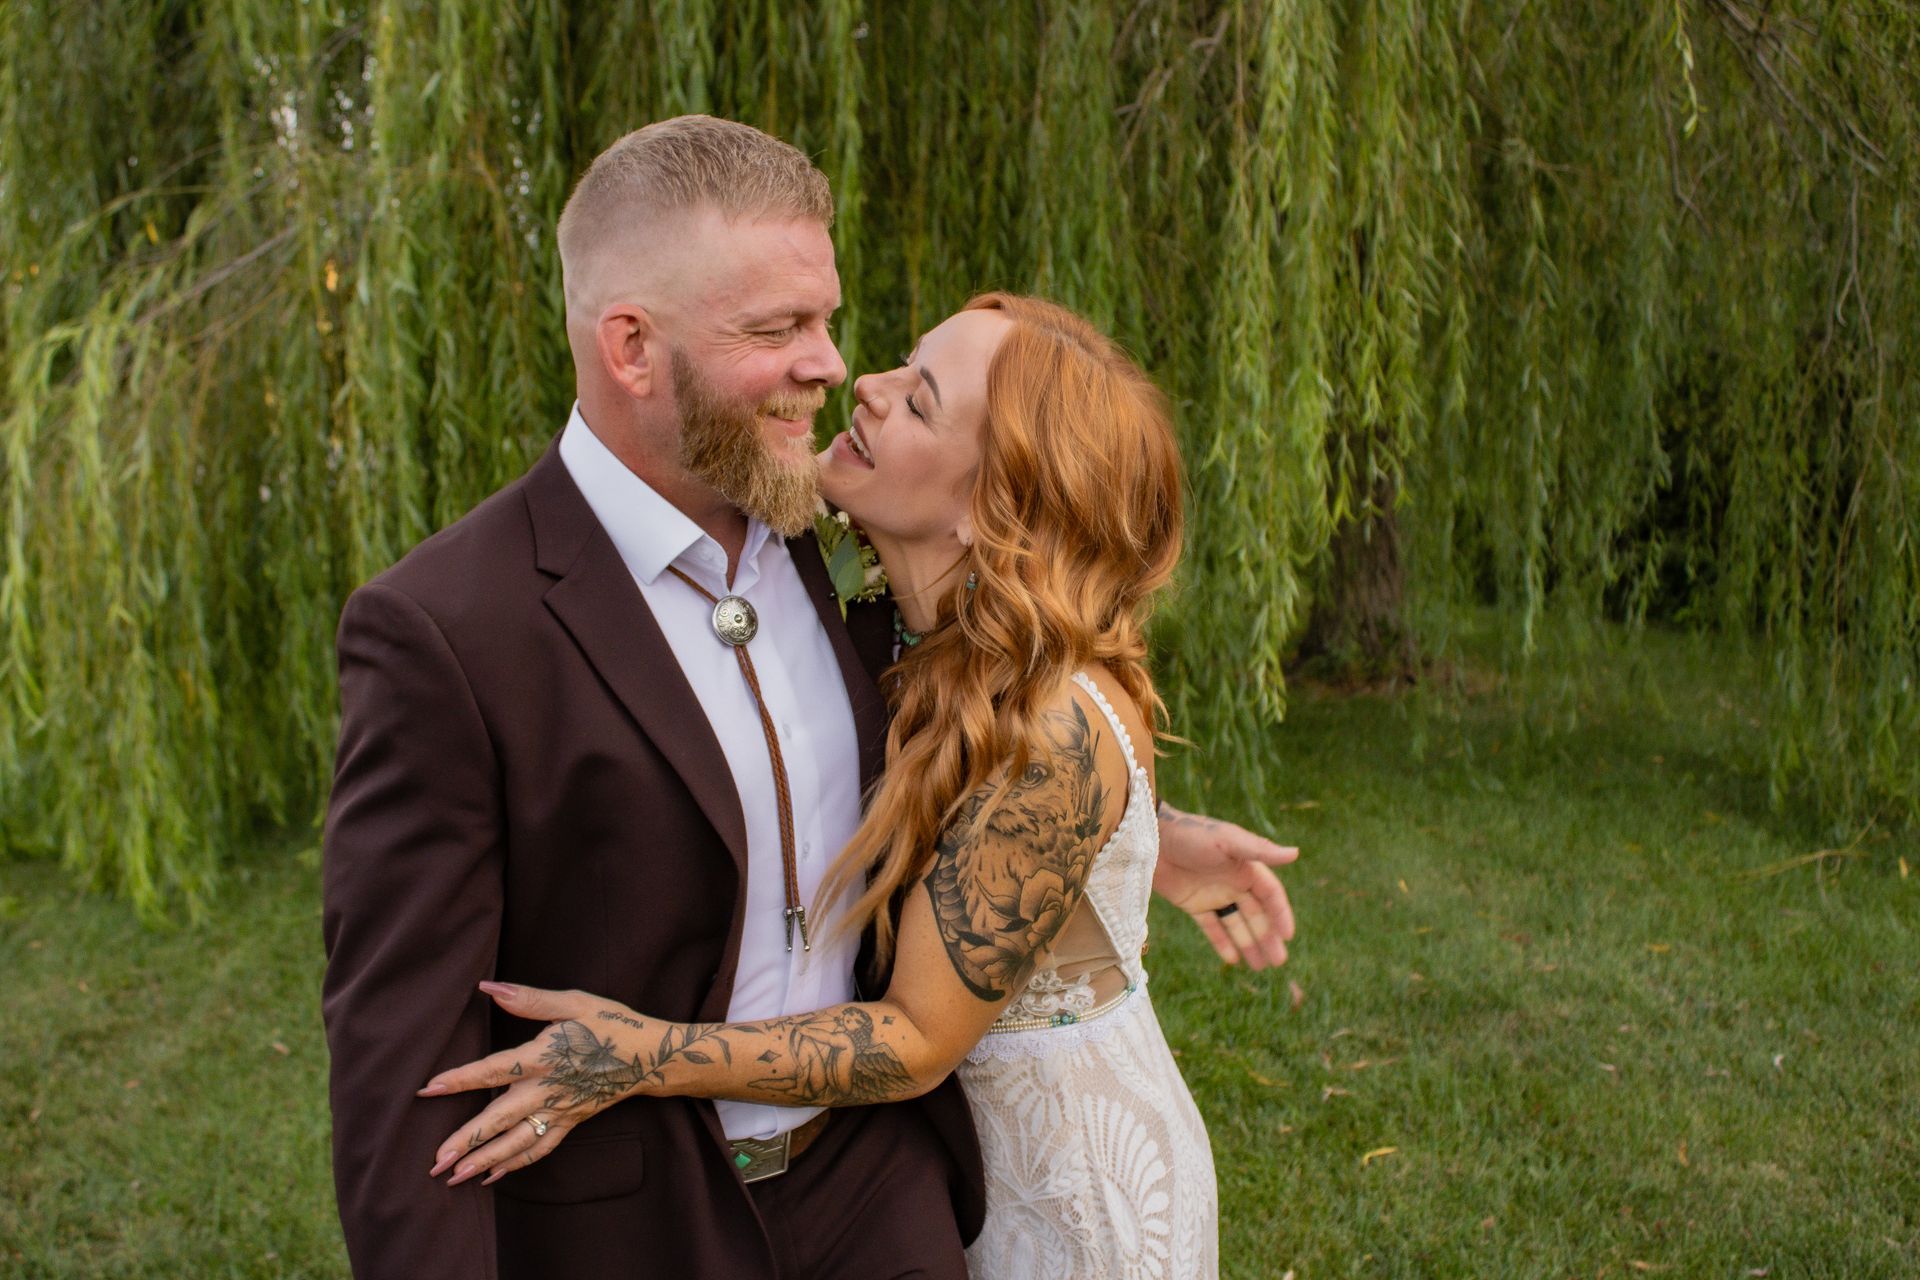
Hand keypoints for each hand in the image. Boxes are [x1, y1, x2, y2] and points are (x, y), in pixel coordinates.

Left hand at [418, 983, 658, 1186]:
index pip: (494, 1070)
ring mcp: (560, 1111)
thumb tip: (489, 988)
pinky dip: (515, 1164)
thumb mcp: (574, 1002)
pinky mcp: (570, 1122)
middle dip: (466, 1142)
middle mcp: (548, 1090)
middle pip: (500, 1120)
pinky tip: (492, 1175)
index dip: (460, 1079)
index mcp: (544, 1057)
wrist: (651, 1057)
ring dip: (484, 1161)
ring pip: (517, 1142)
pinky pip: (540, 1148)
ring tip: (454, 1177)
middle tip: (435, 1162)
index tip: (429, 1089)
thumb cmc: (611, 1024)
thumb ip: (529, 999)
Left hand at [1154, 802, 1297, 968]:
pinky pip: (1211, 927)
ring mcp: (1213, 895)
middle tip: (1279, 962)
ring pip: (1236, 924)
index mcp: (1245, 867)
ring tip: (1261, 967)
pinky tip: (1232, 960)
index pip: (1270, 895)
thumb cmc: (1191, 834)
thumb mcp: (1226, 841)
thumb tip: (1295, 853)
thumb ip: (1259, 850)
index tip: (1288, 936)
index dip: (1280, 914)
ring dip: (1249, 944)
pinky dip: (1222, 943)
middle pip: (1256, 914)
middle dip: (1268, 937)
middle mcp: (1233, 882)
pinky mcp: (1193, 904)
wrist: (1150, 838)